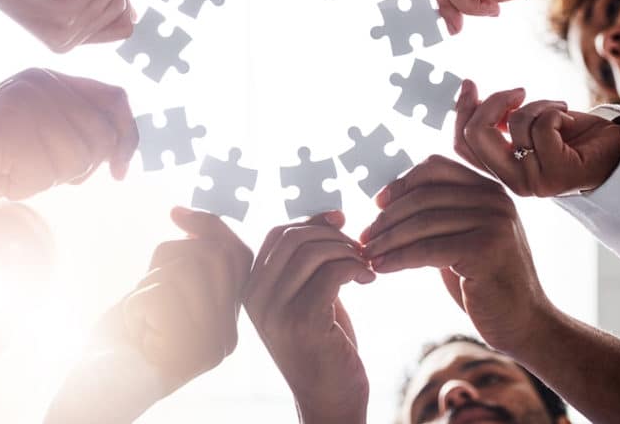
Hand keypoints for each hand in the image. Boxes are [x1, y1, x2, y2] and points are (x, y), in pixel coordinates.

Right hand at [0, 69, 137, 211]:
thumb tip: (122, 150)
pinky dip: (27, 185)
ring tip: (11, 169)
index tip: (121, 171)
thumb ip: (75, 132)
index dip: (127, 137)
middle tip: (35, 171)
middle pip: (102, 135)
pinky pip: (48, 171)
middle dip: (79, 169)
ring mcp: (26, 100)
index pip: (115, 98)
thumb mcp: (37, 140)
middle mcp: (42, 81)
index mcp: (50, 78)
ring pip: (79, 157)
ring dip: (48, 179)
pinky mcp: (11, 124)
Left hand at [106, 208, 253, 394]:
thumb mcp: (166, 292)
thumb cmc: (127, 335)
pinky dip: (138, 301)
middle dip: (174, 253)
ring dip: (152, 280)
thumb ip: (191, 265)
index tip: (178, 214)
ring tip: (140, 313)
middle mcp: (226, 336)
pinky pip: (162, 293)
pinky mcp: (185, 350)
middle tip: (147, 283)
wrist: (101, 386)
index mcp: (227, 323)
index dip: (212, 227)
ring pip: (188, 269)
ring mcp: (209, 345)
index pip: (240, 258)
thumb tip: (198, 221)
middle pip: (216, 256)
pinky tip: (134, 328)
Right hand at [246, 212, 372, 423]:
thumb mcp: (306, 298)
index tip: (341, 221)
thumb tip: (328, 217)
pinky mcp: (304, 323)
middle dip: (333, 235)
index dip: (311, 220)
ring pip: (313, 252)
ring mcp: (277, 312)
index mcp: (251, 289)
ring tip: (365, 267)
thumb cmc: (323, 347)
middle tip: (359, 249)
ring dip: (348, 252)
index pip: (276, 233)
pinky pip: (332, 273)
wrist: (329, 403)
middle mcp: (255, 298)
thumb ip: (306, 264)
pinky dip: (355, 267)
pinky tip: (368, 281)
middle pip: (293, 237)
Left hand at [361, 156, 553, 356]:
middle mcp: (495, 199)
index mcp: (489, 188)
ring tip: (366, 254)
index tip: (378, 205)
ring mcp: (493, 222)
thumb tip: (387, 198)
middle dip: (386, 218)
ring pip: (421, 222)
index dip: (401, 183)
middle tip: (363, 237)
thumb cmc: (485, 280)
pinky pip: (427, 249)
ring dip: (386, 240)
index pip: (434, 167)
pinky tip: (381, 268)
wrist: (523, 322)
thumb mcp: (464, 235)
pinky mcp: (485, 249)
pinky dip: (398, 258)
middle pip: (422, 196)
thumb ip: (440, 211)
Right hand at [454, 80, 619, 196]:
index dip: (461, 111)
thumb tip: (467, 90)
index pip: (462, 146)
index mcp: (502, 172)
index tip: (470, 84)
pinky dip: (556, 110)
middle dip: (494, 102)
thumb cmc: (574, 137)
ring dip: (539, 104)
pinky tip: (569, 119)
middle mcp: (513, 183)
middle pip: (476, 135)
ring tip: (557, 110)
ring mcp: (534, 182)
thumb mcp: (527, 124)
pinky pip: (544, 126)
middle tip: (518, 92)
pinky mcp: (558, 173)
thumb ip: (499, 120)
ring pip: (516, 124)